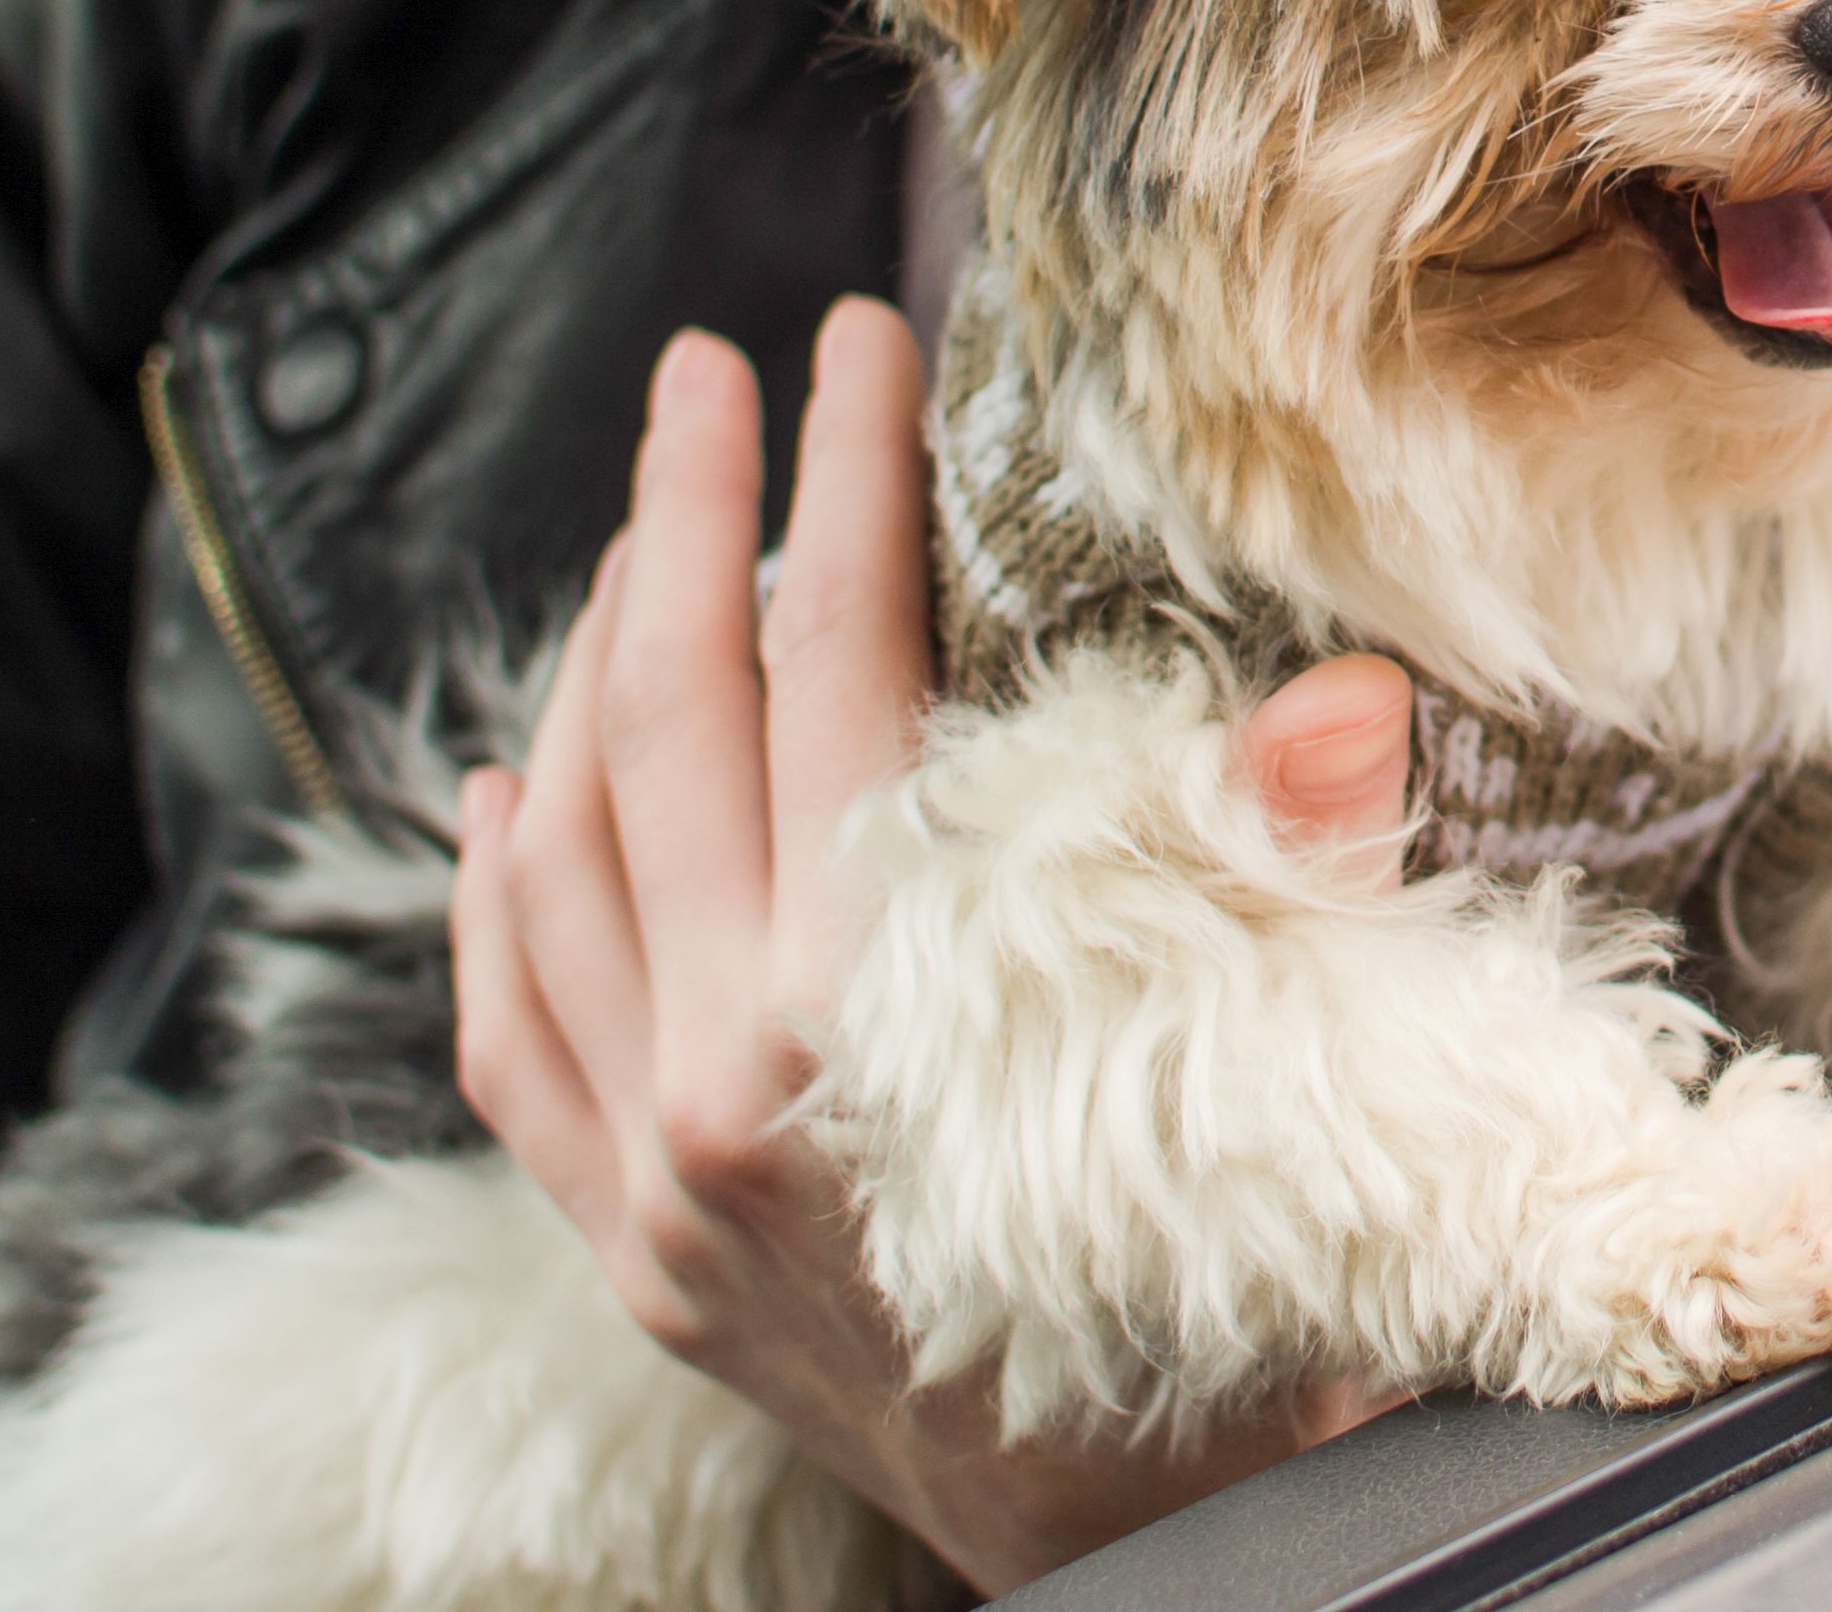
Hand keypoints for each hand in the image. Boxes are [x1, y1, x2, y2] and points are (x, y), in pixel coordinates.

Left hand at [450, 295, 1419, 1592]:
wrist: (1146, 1577)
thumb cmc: (1243, 1341)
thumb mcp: (1297, 1099)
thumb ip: (1283, 889)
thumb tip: (1336, 703)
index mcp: (883, 1023)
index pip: (839, 678)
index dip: (848, 488)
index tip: (855, 343)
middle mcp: (730, 1092)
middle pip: (664, 731)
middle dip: (681, 519)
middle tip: (704, 370)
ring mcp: (656, 1178)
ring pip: (559, 861)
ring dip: (587, 671)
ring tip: (644, 539)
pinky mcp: (631, 1250)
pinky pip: (510, 1030)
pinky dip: (495, 887)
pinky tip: (502, 788)